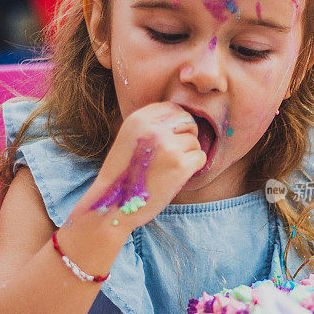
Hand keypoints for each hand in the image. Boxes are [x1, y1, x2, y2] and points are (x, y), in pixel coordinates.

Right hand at [87, 102, 205, 229]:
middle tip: (175, 154)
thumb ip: (152, 124)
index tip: (171, 139)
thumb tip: (183, 118)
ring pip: (194, 142)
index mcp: (139, 118)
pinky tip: (176, 176)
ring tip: (168, 169)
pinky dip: (193, 168)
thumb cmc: (124, 174)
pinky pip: (200, 158)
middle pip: (188, 121)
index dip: (177, 124)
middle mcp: (154, 128)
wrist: (113, 204)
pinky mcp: (179, 165)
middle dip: (187, 136)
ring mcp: (168, 146)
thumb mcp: (130, 138)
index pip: (173, 108)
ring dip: (187, 156)